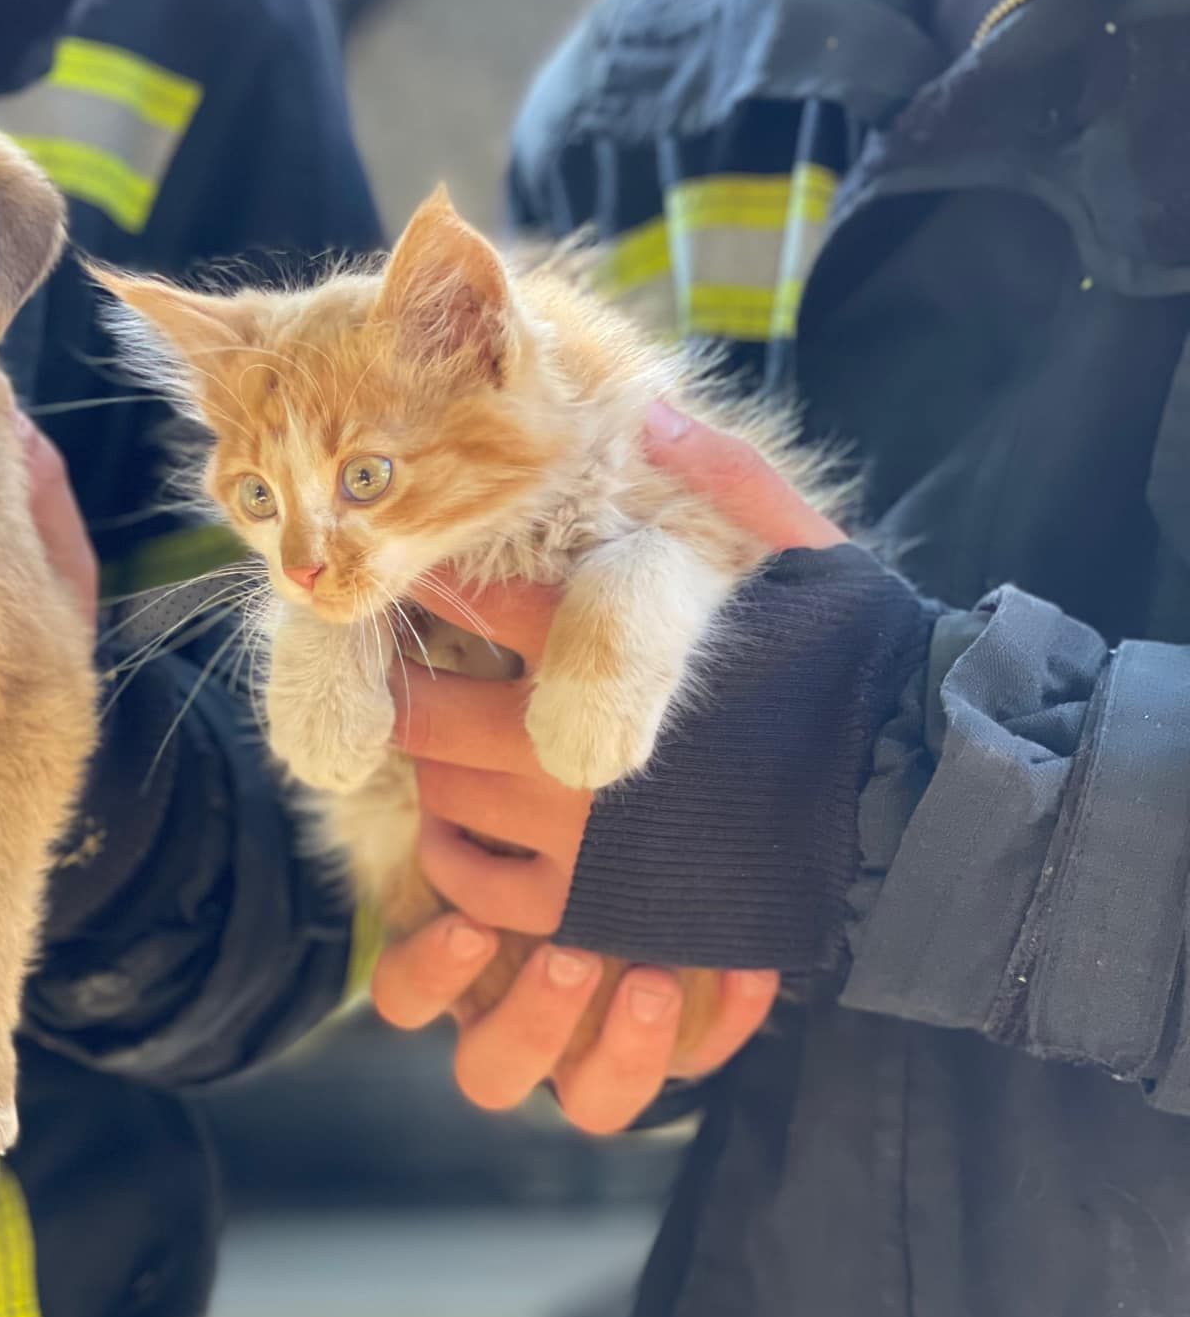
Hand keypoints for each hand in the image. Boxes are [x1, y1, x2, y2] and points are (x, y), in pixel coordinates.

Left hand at [373, 404, 838, 1129]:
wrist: (913, 812)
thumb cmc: (860, 674)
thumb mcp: (808, 554)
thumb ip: (723, 478)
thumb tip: (648, 408)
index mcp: (610, 655)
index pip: (477, 604)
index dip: (435, 585)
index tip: (411, 574)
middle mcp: (570, 747)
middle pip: (427, 711)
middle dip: (409, 684)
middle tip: (403, 667)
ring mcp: (572, 837)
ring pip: (441, 794)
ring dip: (432, 763)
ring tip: (441, 737)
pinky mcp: (587, 907)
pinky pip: (472, 886)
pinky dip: (452, 853)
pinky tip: (463, 823)